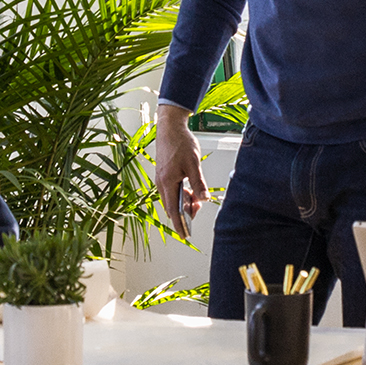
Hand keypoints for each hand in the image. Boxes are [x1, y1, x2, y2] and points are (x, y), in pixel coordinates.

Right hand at [154, 103, 205, 239]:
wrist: (169, 128)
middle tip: (198, 211)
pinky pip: (172, 190)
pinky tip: (192, 191)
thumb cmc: (180, 144)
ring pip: (173, 198)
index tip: (184, 235)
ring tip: (198, 200)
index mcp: (167, 183)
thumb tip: (204, 199)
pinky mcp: (164, 175)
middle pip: (172, 206)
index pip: (173, 210)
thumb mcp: (194, 164)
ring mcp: (161, 179)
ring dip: (185, 202)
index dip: (179, 224)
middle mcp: (161, 183)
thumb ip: (198, 184)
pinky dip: (182, 194)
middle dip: (185, 212)